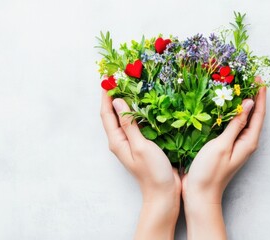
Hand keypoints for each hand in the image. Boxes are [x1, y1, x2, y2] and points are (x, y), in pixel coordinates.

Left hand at [100, 90, 180, 239]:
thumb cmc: (152, 172)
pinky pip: (136, 123)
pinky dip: (138, 111)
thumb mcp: (140, 146)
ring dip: (126, 102)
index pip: (106, 114)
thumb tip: (117, 102)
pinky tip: (145, 104)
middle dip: (113, 95)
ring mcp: (131, 142)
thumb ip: (129, 124)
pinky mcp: (142, 142)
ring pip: (125, 117)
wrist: (164, 192)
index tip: (107, 78)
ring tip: (130, 85)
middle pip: (113, 114)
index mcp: (117, 141)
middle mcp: (121, 140)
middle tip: (119, 78)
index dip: (105, 95)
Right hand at [182, 77, 266, 239]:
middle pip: (252, 115)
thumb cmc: (210, 171)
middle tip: (246, 78)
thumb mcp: (222, 145)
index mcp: (248, 141)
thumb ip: (235, 125)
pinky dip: (228, 114)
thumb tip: (248, 104)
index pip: (258, 113)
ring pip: (240, 119)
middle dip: (251, 96)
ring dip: (239, 103)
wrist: (199, 193)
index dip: (259, 95)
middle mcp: (244, 142)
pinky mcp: (223, 146)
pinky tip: (220, 107)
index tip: (258, 78)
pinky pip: (230, 126)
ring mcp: (234, 144)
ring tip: (235, 87)